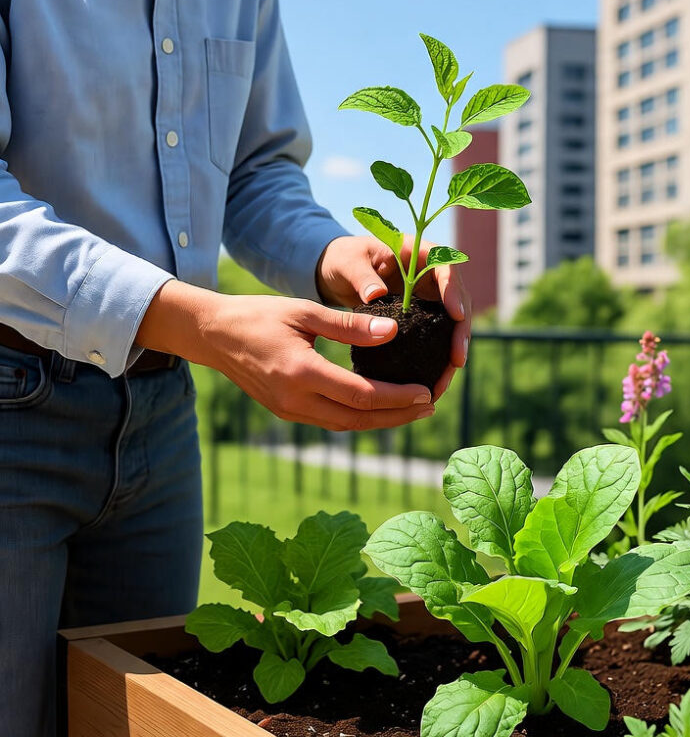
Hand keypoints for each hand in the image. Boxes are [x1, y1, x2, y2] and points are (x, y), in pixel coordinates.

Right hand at [137, 281, 434, 431]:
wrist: (213, 335)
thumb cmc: (259, 315)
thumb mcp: (304, 311)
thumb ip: (348, 325)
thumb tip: (392, 332)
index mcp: (301, 373)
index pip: (362, 394)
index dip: (398, 398)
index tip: (426, 392)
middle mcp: (295, 400)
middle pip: (358, 419)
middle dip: (398, 416)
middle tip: (430, 406)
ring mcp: (289, 410)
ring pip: (345, 425)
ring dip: (381, 421)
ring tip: (412, 411)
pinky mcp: (286, 412)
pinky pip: (330, 421)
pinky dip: (358, 417)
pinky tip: (378, 408)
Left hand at [316, 234, 471, 399]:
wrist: (338, 274)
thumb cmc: (343, 260)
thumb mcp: (348, 263)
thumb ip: (361, 275)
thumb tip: (376, 294)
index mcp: (418, 253)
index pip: (446, 267)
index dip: (454, 291)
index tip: (456, 314)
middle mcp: (430, 276)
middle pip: (457, 302)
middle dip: (460, 332)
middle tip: (457, 360)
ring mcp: (429, 298)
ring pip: (451, 326)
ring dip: (451, 354)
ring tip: (443, 383)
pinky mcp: (421, 319)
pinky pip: (435, 340)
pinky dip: (435, 362)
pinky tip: (430, 386)